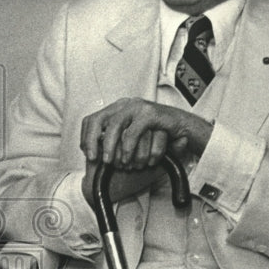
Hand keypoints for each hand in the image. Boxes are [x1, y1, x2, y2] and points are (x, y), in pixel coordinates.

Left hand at [80, 98, 213, 170]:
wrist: (183, 129)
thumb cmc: (154, 136)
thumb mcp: (130, 141)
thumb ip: (114, 144)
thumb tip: (93, 155)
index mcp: (115, 110)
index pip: (91, 120)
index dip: (86, 138)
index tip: (89, 156)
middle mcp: (123, 105)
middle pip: (98, 120)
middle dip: (94, 142)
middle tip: (101, 161)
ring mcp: (136, 107)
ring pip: (115, 125)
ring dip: (114, 147)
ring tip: (118, 163)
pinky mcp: (149, 113)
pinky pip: (134, 131)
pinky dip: (131, 147)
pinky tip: (133, 159)